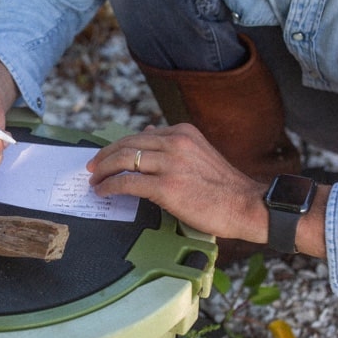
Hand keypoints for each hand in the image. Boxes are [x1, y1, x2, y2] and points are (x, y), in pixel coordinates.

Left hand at [87, 123, 269, 242]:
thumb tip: (146, 134)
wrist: (245, 205)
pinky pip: (127, 183)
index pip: (139, 135)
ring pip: (123, 161)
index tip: (105, 155)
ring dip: (103, 171)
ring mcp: (170, 164)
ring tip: (94, 179)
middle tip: (92, 166)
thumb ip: (173, 144)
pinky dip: (110, 186)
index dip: (117, 146)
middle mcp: (175, 143)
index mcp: (182, 132)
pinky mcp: (166, 187)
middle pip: (126, 145)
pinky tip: (103, 191)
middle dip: (104, 156)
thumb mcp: (199, 153)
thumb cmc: (223, 186)